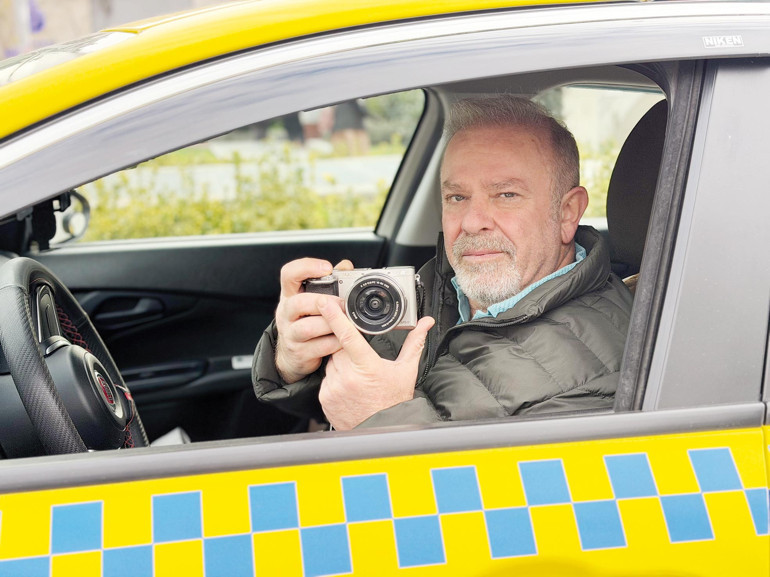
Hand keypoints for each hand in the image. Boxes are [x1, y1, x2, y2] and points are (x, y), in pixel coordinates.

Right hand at [274, 258, 352, 383]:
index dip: (306, 268)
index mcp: (290, 295)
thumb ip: (329, 282)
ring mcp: (290, 334)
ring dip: (331, 324)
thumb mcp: (310, 299)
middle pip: (298, 303)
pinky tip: (343, 339)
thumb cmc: (305, 320)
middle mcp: (286, 313)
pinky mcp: (299, 352)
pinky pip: (320, 347)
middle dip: (324, 302)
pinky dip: (335, 343)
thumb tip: (346, 266)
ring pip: (308, 328)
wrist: (292, 353)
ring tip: (346, 323)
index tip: (327, 268)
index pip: (289, 274)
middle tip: (342, 304)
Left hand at [317, 297, 434, 429]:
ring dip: (340, 365)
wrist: (383, 429)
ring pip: (330, 363)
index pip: (347, 335)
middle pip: (337, 348)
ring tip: (356, 379)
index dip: (335, 316)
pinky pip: (325, 380)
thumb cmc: (395, 401)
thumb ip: (414, 342)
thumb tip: (425, 323)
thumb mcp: (406, 370)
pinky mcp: (325, 398)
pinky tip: (349, 389)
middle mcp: (348, 377)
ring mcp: (334, 388)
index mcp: (367, 366)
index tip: (325, 304)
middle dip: (345, 349)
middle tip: (360, 362)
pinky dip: (334, 380)